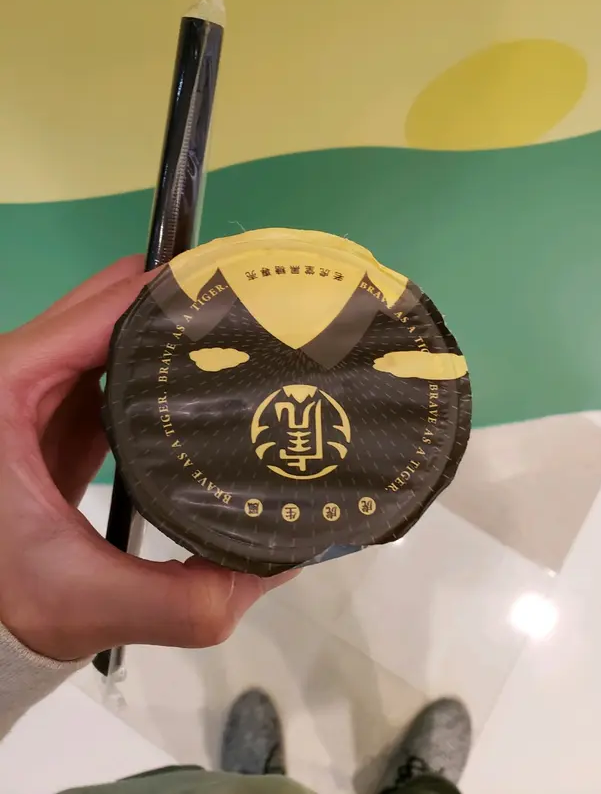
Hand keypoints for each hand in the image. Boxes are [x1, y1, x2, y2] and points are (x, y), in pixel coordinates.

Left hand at [0, 257, 293, 661]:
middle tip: (254, 314)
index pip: (101, 308)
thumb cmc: (4, 603)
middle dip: (180, 302)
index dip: (173, 292)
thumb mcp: (87, 601)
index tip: (243, 293)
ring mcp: (32, 390)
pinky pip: (108, 366)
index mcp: (6, 387)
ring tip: (238, 339)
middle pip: (108, 305)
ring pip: (109, 330)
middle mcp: (15, 372)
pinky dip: (154, 363)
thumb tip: (279, 564)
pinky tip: (200, 379)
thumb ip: (185, 597)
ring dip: (169, 329)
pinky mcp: (50, 412)